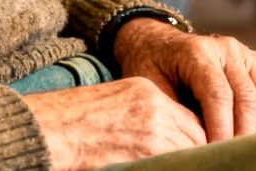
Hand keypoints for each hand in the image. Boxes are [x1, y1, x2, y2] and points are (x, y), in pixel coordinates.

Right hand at [24, 77, 205, 170]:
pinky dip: (175, 165)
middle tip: (201, 162)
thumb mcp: (116, 102)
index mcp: (148, 92)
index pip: (189, 118)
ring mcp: (154, 132)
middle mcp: (157, 108)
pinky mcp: (148, 153)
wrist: (54, 128)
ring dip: (190, 161)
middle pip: (196, 135)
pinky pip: (174, 162)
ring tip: (195, 166)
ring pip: (190, 152)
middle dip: (198, 151)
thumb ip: (145, 113)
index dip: (196, 138)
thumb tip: (167, 138)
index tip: (199, 149)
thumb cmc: (75, 119)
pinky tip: (170, 165)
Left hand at [113, 18, 255, 142]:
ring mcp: (245, 53)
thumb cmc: (152, 68)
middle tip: (238, 158)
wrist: (158, 44)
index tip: (217, 153)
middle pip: (247, 98)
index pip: (219, 95)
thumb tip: (196, 146)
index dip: (222, 129)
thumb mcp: (150, 87)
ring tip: (251, 152)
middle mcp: (226, 48)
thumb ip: (174, 112)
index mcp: (197, 52)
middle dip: (244, 134)